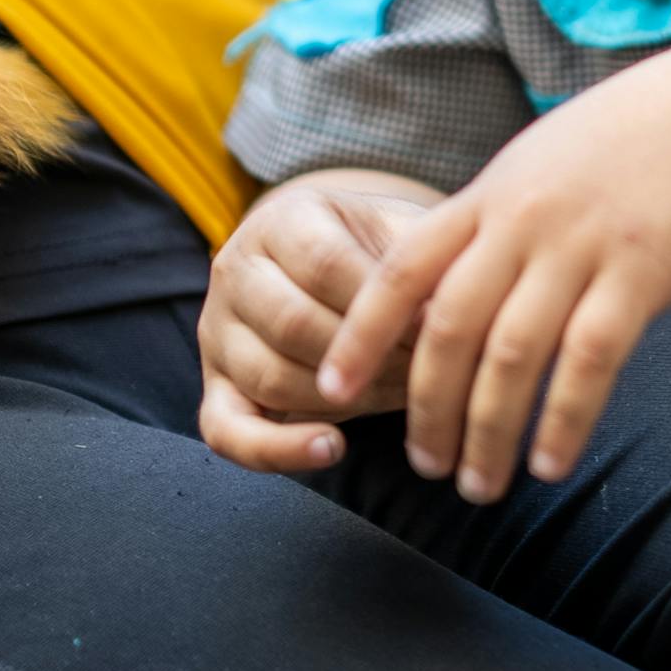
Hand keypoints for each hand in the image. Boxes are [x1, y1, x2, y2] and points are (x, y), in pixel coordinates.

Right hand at [197, 170, 434, 471]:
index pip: (325, 264)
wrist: (333, 268)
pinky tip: (332, 449)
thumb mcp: (399, 231)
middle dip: (369, 355)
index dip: (384, 304)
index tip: (439, 327)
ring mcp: (217, 333)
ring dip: (345, 399)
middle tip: (427, 370)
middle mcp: (235, 271)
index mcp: (280, 220)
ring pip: (270, 377)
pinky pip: (227, 433)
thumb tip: (455, 307)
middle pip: (294, 323)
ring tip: (405, 399)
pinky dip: (278, 451)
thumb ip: (422, 258)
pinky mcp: (215, 390)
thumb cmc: (379, 253)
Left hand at [322, 45, 670, 502]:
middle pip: (449, 327)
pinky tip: (552, 463)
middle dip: (427, 408)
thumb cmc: (629, 145)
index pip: (401, 270)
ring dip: (489, 432)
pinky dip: (564, 420)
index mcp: (490, 195)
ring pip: (513, 355)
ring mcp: (582, 243)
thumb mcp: (540, 165)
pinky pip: (590, 361)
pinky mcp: (642, 269)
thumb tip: (434, 294)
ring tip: (482, 485)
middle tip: (424, 465)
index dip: (359, 334)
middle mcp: (524, 219)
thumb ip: (488, 223)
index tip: (332, 388)